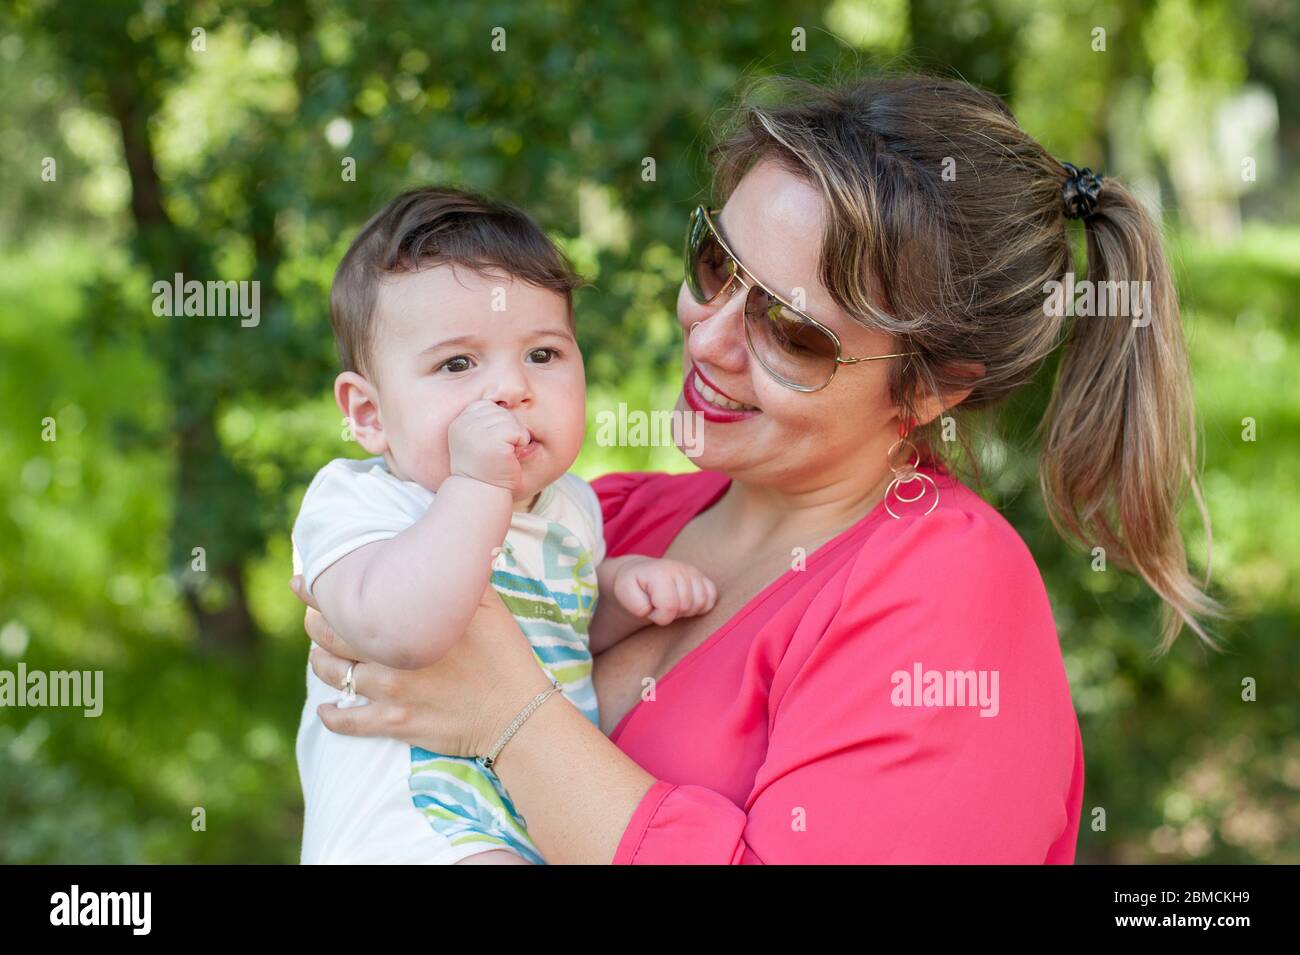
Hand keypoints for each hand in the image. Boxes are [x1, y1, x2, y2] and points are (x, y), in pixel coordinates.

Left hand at [289, 575, 551, 756]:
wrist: (517, 712)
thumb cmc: (505, 653)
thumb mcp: (488, 602)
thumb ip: (459, 577)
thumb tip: (444, 547)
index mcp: (410, 621)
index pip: (352, 599)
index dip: (320, 589)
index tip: (304, 581)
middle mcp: (392, 654)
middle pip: (333, 635)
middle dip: (315, 623)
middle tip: (311, 616)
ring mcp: (391, 691)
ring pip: (335, 675)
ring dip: (319, 664)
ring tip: (318, 656)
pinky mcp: (395, 723)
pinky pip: (349, 722)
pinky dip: (331, 716)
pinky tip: (325, 710)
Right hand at [447, 399, 530, 491]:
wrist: (481, 493)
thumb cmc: (483, 468)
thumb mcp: (477, 438)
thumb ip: (484, 420)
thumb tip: (510, 396)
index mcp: (460, 421)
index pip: (488, 406)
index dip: (497, 424)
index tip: (490, 444)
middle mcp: (465, 424)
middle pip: (501, 411)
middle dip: (507, 431)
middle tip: (497, 452)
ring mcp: (478, 432)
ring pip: (511, 420)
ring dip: (514, 438)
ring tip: (502, 455)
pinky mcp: (493, 442)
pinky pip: (519, 432)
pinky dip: (521, 444)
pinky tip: (509, 457)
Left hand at [612, 556, 716, 626]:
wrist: (640, 574)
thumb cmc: (632, 586)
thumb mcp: (624, 593)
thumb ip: (635, 604)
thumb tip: (650, 609)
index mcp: (661, 573)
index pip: (669, 607)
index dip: (658, 616)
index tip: (650, 609)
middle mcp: (680, 569)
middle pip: (686, 607)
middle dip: (672, 614)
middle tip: (660, 606)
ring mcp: (694, 572)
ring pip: (701, 603)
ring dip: (686, 611)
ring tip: (671, 604)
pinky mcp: (703, 577)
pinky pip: (712, 598)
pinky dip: (701, 606)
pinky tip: (686, 603)